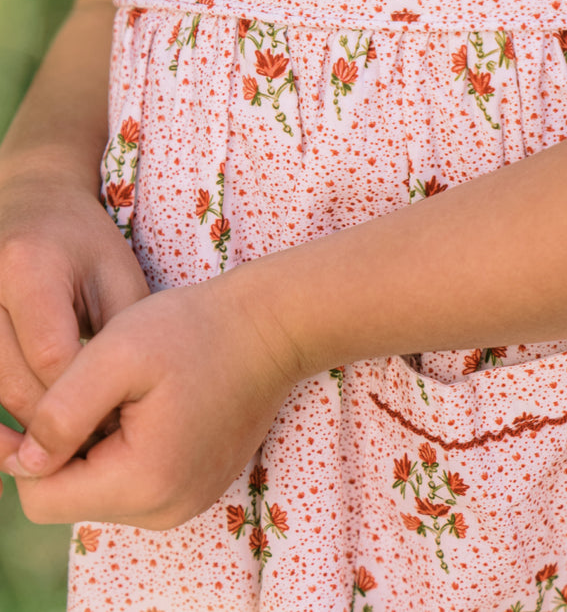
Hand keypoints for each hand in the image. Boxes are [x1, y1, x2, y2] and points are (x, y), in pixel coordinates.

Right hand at [0, 167, 149, 444]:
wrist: (32, 204)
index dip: (82, 397)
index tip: (114, 422)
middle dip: (51, 419)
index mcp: (28, 266)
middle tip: (89, 447)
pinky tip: (16, 438)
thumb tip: (117, 407)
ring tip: (55, 450)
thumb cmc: (85, 243)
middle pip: (10, 378)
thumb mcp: (117, 274)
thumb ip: (118, 333)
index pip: (50, 353)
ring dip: (19, 425)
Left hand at [2, 273, 297, 529]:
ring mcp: (190, 501)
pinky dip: (127, 450)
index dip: (22, 453)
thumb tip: (23, 462)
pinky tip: (148, 405)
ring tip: (122, 394)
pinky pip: (139, 484)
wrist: (275, 324)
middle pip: (73, 499)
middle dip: (65, 449)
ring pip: (103, 492)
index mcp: (143, 482)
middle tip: (85, 388)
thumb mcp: (114, 354)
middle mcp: (169, 509)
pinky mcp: (202, 486)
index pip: (42, 499)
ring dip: (95, 449)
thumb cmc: (196, 329)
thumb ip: (58, 413)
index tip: (21, 410)